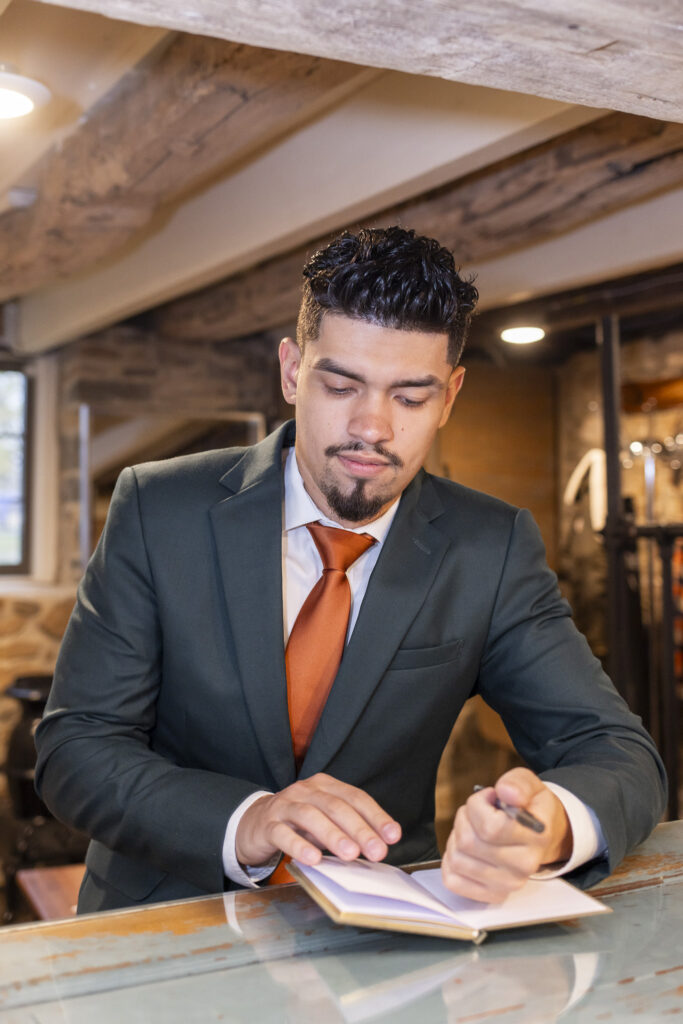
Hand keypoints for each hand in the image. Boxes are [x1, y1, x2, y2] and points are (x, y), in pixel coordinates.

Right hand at [235, 772, 400, 867]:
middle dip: (360, 829)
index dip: (376, 816)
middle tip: (377, 850)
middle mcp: (305, 791)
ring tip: (351, 854)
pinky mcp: (267, 824)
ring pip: (311, 816)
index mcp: (325, 786)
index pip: (355, 797)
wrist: (253, 823)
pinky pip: (283, 834)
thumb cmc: (298, 824)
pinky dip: (299, 846)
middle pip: (336, 806)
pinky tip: (313, 859)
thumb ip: (348, 829)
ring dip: (333, 836)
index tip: (393, 836)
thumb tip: (379, 845)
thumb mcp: (325, 821)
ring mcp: (285, 805)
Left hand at [441, 767, 571, 902]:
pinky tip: (465, 849)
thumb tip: (505, 792)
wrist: (543, 836)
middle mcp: (524, 865)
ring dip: (457, 837)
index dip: (478, 805)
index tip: (488, 797)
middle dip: (465, 818)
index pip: (490, 827)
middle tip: (477, 812)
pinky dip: (450, 860)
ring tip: (473, 829)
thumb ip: (518, 783)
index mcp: (536, 836)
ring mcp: (508, 884)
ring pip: (457, 858)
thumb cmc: (530, 808)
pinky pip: (453, 880)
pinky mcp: (493, 895)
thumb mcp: (529, 784)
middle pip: (468, 842)